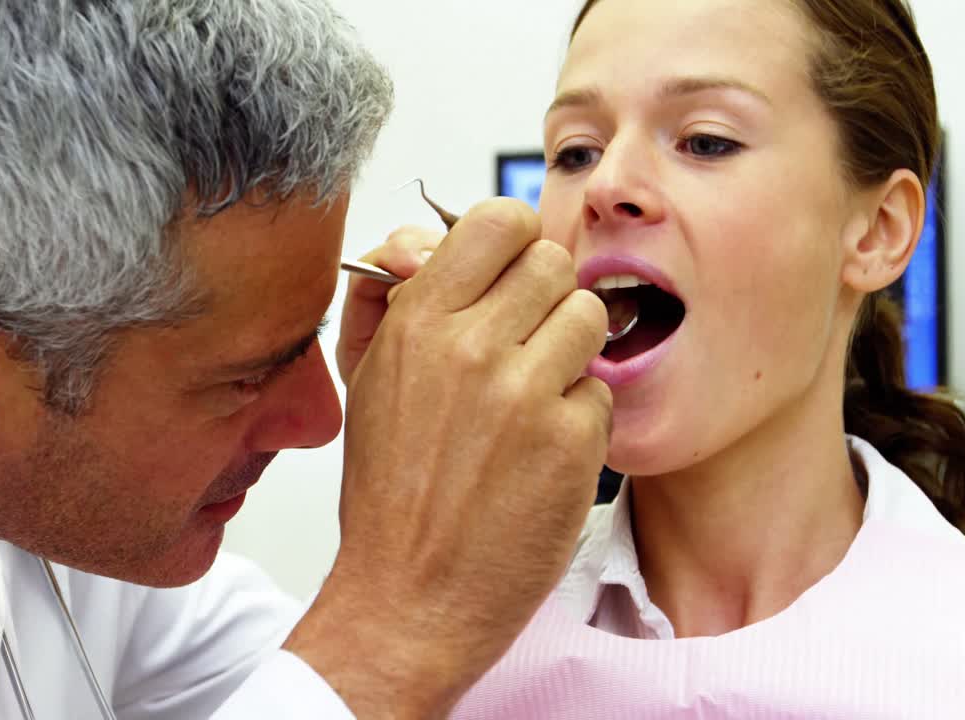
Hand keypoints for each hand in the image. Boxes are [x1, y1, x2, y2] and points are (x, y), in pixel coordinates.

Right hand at [286, 199, 611, 717]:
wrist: (409, 596)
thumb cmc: (389, 491)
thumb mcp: (364, 379)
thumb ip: (389, 296)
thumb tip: (422, 239)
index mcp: (416, 323)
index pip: (500, 220)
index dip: (512, 243)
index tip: (507, 275)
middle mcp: (471, 347)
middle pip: (553, 263)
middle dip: (542, 299)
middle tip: (520, 344)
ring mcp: (526, 394)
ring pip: (587, 317)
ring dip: (567, 352)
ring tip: (532, 398)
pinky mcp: (571, 442)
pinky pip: (600, 389)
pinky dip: (578, 417)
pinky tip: (540, 452)